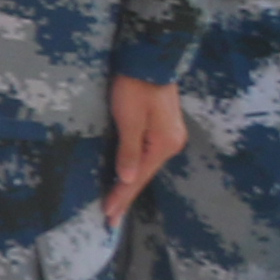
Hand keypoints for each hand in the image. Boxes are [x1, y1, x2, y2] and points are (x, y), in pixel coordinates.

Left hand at [105, 74, 185, 216]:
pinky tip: (127, 177)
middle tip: (110, 219)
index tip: (108, 216)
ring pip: (145, 167)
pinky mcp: (162, 129)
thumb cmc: (135, 87)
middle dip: (125, 197)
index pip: (138, 178)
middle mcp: (171, 144)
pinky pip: (146, 155)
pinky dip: (135, 169)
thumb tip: (129, 179)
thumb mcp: (129, 119)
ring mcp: (169, 136)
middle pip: (143, 176)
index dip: (121, 197)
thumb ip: (129, 151)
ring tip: (116, 204)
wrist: (150, 60)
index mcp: (164, 145)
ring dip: (130, 185)